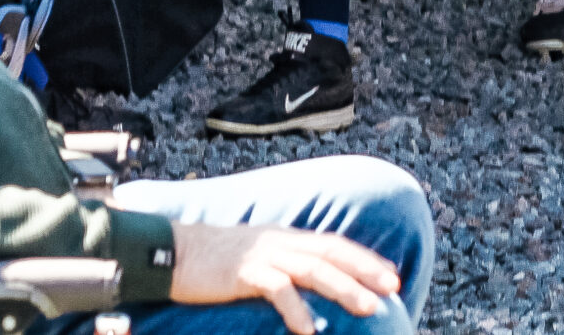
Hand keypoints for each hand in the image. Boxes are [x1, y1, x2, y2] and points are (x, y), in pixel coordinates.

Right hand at [167, 222, 401, 333]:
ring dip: (343, 288)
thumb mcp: (255, 258)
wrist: (171, 252)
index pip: (333, 244)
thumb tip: (310, 283)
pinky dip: (295, 310)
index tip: (391, 275)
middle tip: (392, 287)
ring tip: (367, 308)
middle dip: (365, 269)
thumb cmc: (213, 262)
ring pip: (313, 268)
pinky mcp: (242, 273)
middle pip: (331, 252)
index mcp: (285, 238)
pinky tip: (308, 331)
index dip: (364, 258)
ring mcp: (262, 255)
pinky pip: (276, 289)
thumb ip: (282, 265)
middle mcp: (279, 242)